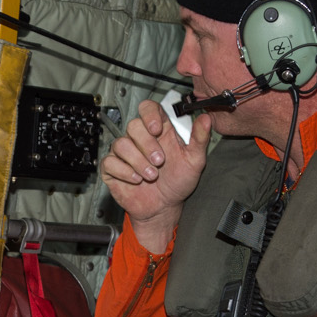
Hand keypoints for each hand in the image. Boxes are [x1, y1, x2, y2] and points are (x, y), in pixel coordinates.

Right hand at [100, 100, 212, 252]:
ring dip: (137, 161)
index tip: (156, 129)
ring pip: (121, 144)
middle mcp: (140, 139)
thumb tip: (206, 119)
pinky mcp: (113, 168)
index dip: (149, 114)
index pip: (148, 109)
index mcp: (160, 131)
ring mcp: (125, 153)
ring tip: (151, 175)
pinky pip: (110, 162)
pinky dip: (125, 171)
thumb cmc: (178, 182)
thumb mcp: (195, 160)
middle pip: (133, 125)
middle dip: (147, 144)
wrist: (165, 207)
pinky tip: (136, 179)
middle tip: (159, 161)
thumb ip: (200, 139)